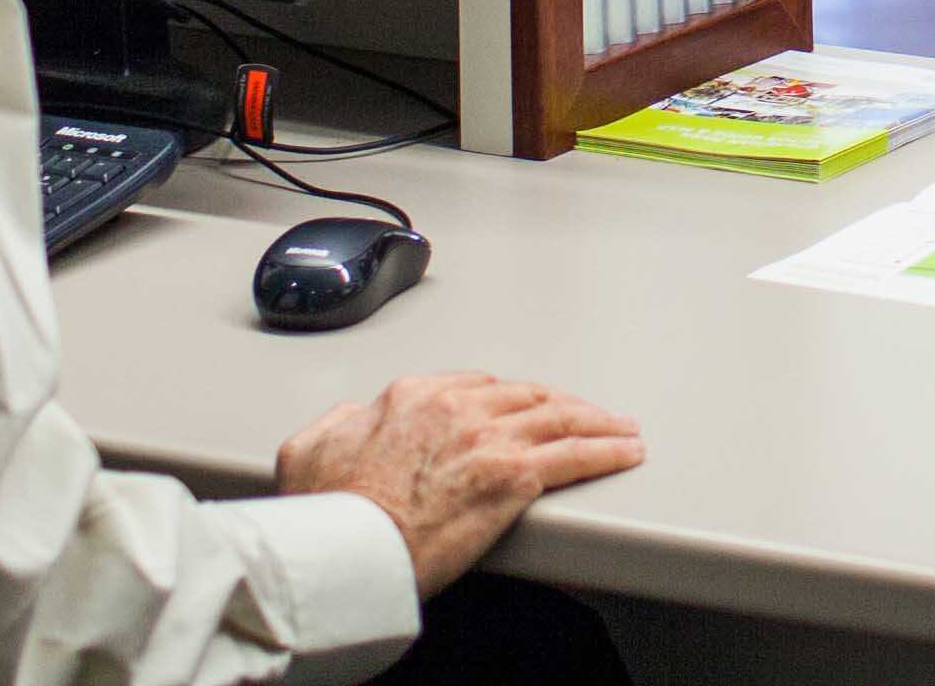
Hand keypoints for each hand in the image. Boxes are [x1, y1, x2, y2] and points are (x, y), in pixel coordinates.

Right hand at [275, 372, 643, 598]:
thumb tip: (352, 419)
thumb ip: (339, 423)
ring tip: (619, 426)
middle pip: (525, 396)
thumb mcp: (309, 448)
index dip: (505, 398)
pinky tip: (625, 451)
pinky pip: (575, 456)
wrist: (345, 548)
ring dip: (595, 420)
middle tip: (583, 413)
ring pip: (559, 418)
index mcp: (413, 396)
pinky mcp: (514, 476)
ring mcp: (490, 438)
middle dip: (558, 404)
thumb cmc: (325, 512)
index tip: (520, 407)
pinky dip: (607, 451)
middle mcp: (458, 407)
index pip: (476, 386)